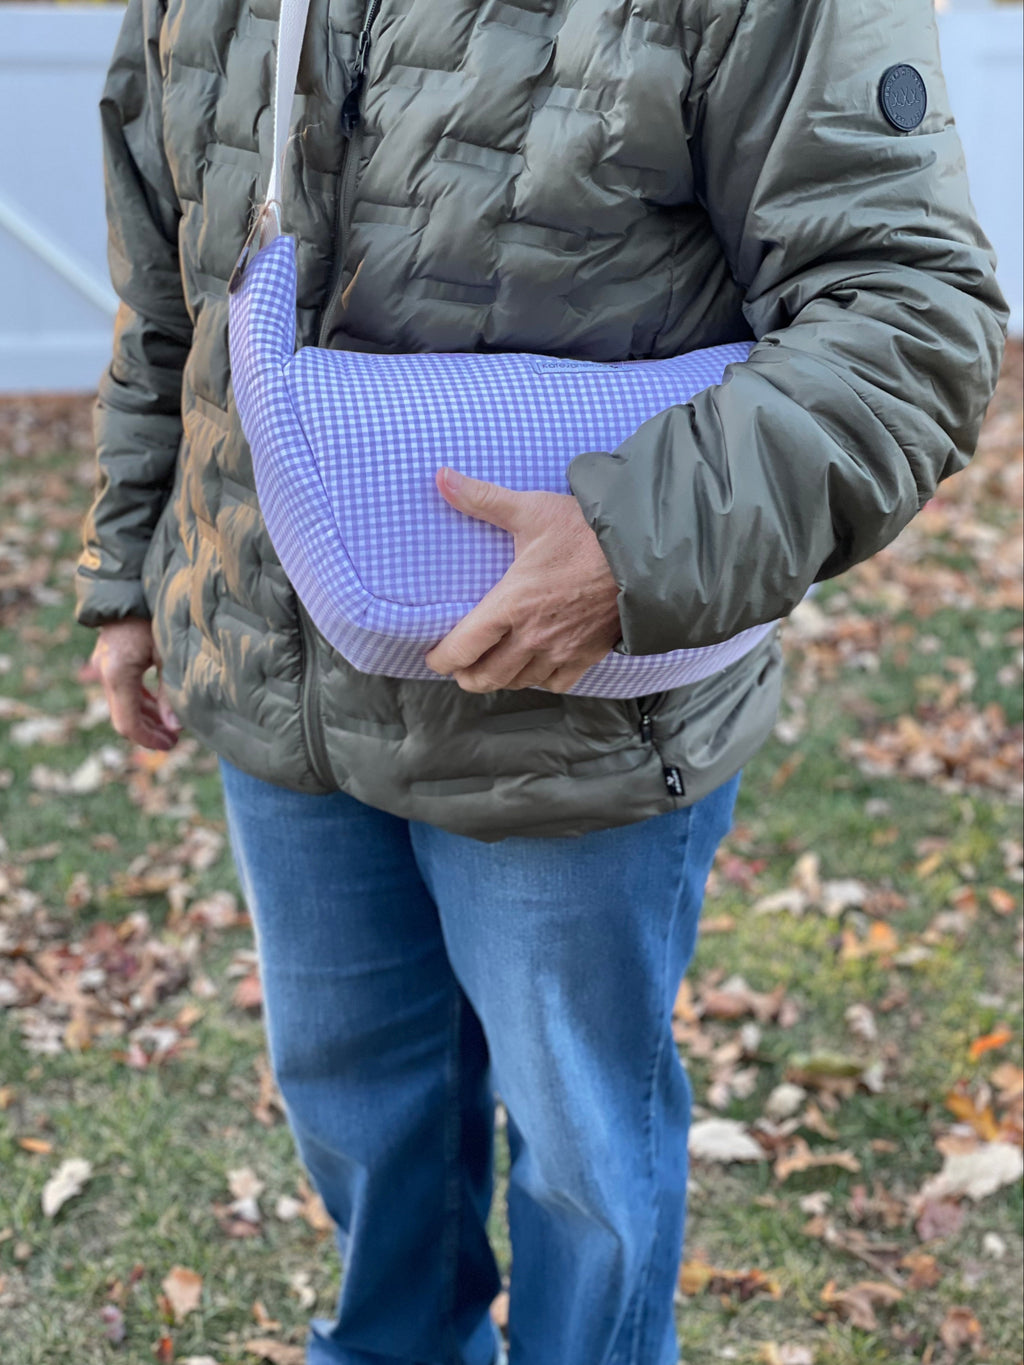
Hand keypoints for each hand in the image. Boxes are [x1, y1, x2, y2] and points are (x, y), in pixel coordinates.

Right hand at [90, 617, 181, 750]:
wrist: (132, 582)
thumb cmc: (155, 615)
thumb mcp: (169, 654)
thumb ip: (171, 691)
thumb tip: (175, 728)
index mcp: (118, 675)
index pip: (128, 723)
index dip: (148, 739)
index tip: (171, 746)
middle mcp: (105, 672)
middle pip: (124, 715)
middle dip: (149, 731)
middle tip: (175, 741)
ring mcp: (105, 664)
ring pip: (124, 702)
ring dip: (146, 717)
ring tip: (171, 726)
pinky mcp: (111, 657)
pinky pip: (124, 687)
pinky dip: (141, 699)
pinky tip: (161, 705)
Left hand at [424, 468, 621, 692]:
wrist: (641, 552)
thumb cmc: (584, 530)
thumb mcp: (530, 510)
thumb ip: (482, 498)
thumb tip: (442, 477)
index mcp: (511, 604)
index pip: (462, 649)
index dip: (441, 659)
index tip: (434, 656)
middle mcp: (532, 636)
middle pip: (485, 677)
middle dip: (466, 675)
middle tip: (459, 666)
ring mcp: (560, 650)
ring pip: (517, 683)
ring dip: (499, 679)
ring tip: (490, 668)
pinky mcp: (586, 656)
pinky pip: (554, 684)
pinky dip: (539, 681)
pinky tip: (534, 667)